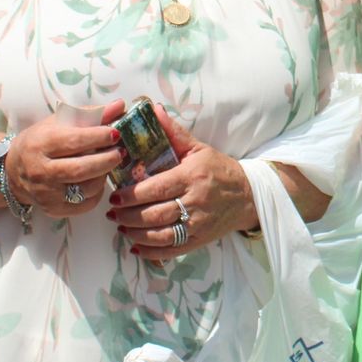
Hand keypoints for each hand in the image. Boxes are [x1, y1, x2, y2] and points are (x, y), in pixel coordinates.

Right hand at [6, 99, 126, 216]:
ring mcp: (46, 194)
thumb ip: (91, 113)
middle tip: (120, 152)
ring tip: (109, 163)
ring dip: (104, 175)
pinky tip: (98, 179)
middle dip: (107, 160)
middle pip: (81, 169)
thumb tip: (120, 105)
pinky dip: (98, 191)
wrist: (14, 170)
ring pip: (86, 189)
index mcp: (39, 144)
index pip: (74, 141)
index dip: (98, 137)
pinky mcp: (53, 209)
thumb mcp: (61, 122)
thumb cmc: (42, 140)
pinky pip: (86, 204)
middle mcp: (40, 171)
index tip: (116, 133)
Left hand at [107, 104, 258, 260]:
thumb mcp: (198, 149)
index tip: (115, 196)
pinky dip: (150, 251)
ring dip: (135, 233)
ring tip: (121, 226)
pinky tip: (136, 246)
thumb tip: (153, 110)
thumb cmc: (219, 170)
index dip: (132, 195)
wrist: (248, 196)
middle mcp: (195, 202)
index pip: (156, 189)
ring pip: (160, 235)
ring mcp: (198, 224)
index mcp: (192, 177)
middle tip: (112, 212)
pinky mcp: (200, 240)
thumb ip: (174, 132)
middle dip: (128, 215)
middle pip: (154, 214)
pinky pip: (171, 250)